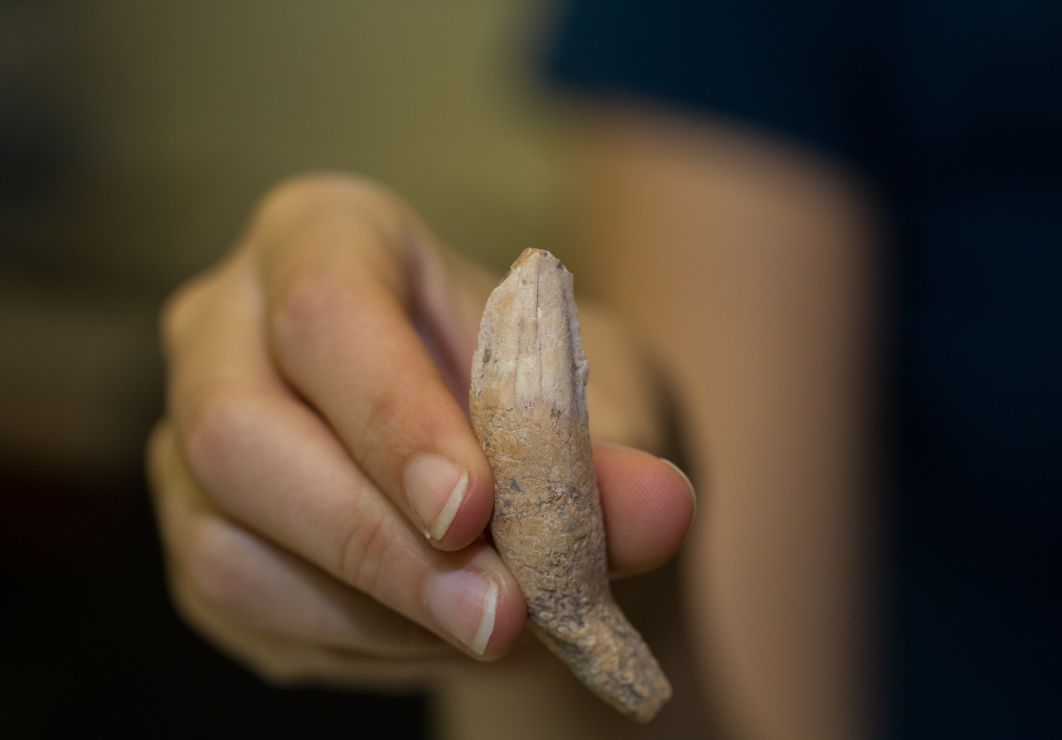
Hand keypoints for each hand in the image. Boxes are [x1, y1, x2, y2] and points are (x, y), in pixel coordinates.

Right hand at [146, 173, 694, 687]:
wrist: (509, 485)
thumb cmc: (548, 408)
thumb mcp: (606, 410)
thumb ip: (618, 456)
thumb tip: (660, 510)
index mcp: (326, 236)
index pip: (326, 311)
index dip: (394, 415)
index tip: (477, 509)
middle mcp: (231, 324)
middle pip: (237, 431)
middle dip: (374, 538)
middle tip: (500, 610)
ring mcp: (193, 433)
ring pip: (224, 542)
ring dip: (375, 606)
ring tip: (493, 624)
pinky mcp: (197, 531)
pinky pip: (240, 607)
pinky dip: (353, 638)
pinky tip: (436, 627)